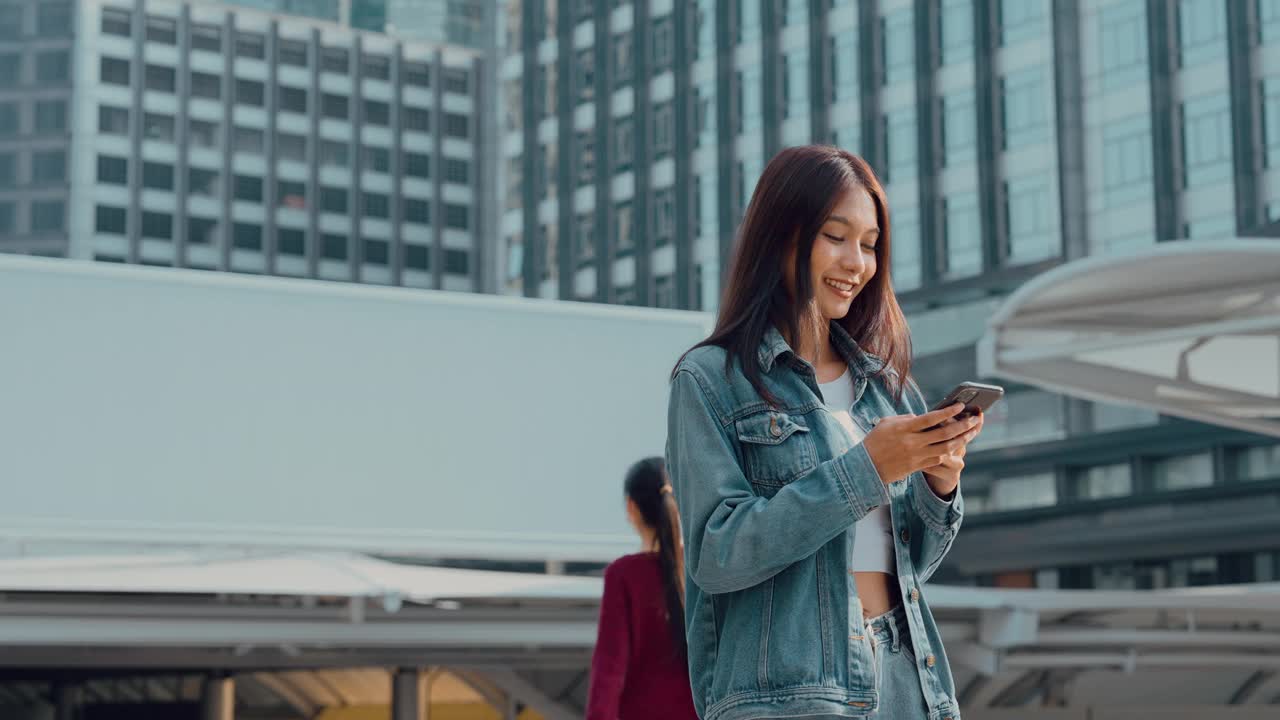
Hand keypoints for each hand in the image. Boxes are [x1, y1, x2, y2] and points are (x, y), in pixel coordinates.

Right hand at [862, 404, 979, 484]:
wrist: (866, 467)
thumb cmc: (875, 441)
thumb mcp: (887, 423)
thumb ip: (906, 418)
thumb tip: (922, 416)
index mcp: (905, 428)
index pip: (931, 418)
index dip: (948, 411)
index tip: (961, 406)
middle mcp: (913, 442)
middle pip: (944, 433)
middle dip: (963, 425)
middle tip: (975, 419)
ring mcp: (917, 456)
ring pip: (946, 447)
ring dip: (962, 439)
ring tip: (972, 432)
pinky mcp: (918, 466)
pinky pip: (939, 458)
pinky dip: (949, 451)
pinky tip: (957, 446)